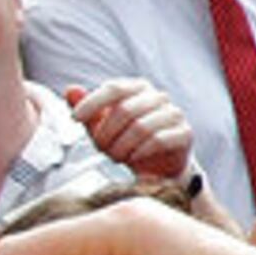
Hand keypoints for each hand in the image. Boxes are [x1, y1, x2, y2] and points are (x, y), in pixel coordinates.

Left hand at [67, 79, 195, 180]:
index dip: (92, 103)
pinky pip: (158, 140)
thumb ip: (87, 108)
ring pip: (141, 127)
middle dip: (107, 134)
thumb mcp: (102, 126)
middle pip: (124, 110)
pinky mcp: (184, 133)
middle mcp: (158, 96)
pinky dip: (139, 153)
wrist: (158, 166)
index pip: (114, 88)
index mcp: (138, 88)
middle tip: (101, 150)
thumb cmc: (127, 141)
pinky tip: (133, 159)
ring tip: (117, 157)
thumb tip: (71, 90)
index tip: (74, 119)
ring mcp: (174, 114)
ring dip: (122, 147)